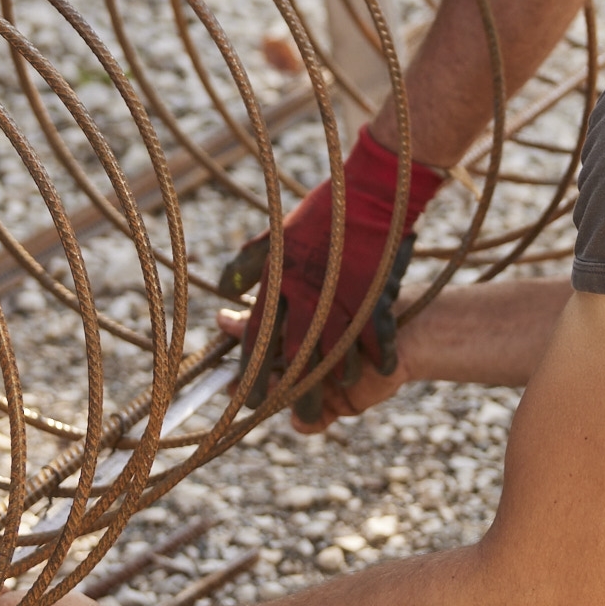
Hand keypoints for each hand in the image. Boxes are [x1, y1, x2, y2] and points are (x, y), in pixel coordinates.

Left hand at [219, 126, 445, 428]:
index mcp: (280, 283)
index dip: (250, 372)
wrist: (371, 192)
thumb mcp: (275, 235)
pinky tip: (378, 373)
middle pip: (296, 359)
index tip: (247, 399)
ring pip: (337, 357)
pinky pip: (378, 339)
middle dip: (293, 392)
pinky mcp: (378, 296)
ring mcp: (346, 299)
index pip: (257, 338)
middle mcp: (310, 298)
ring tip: (334, 398)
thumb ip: (247, 267)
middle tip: (295, 413)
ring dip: (335, 382)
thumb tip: (226, 296)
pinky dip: (379, 357)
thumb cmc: (320, 213)